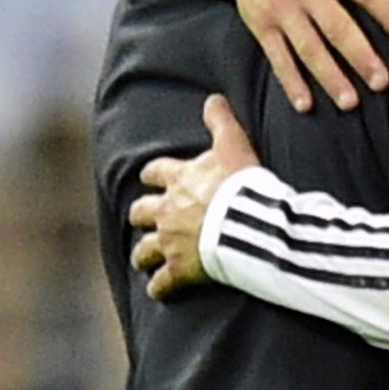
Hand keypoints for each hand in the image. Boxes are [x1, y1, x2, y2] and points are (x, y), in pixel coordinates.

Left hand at [130, 95, 261, 298]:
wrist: (248, 223)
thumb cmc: (242, 184)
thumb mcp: (234, 144)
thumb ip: (221, 121)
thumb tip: (213, 98)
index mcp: (178, 180)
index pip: (154, 172)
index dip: (153, 175)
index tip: (153, 178)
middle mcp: (167, 211)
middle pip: (140, 212)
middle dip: (141, 216)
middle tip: (146, 220)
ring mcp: (170, 242)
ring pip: (143, 250)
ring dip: (143, 253)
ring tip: (145, 259)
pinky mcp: (180, 269)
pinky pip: (162, 283)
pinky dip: (159, 288)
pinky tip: (160, 291)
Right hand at [215, 0, 388, 113]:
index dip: (387, 12)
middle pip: (337, 26)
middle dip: (360, 57)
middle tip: (381, 82)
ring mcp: (281, 7)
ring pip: (309, 48)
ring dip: (330, 77)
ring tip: (350, 101)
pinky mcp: (262, 24)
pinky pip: (278, 57)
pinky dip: (291, 82)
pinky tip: (305, 104)